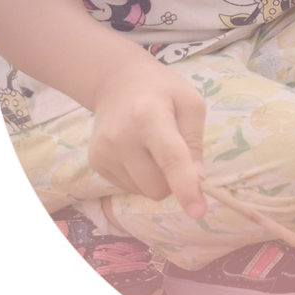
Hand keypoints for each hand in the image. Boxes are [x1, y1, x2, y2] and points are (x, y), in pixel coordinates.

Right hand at [88, 59, 207, 218]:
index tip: (199, 212)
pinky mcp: (96, 162)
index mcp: (149, 117)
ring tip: (153, 145)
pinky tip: (138, 151)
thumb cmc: (162, 90)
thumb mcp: (191, 104)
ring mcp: (103, 152)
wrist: (117, 81)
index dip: (186, 187)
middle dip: (173, 179)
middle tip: (174, 149)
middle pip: (157, 186)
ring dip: (157, 178)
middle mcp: (120, 138)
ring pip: (144, 191)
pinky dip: (141, 176)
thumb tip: (197, 181)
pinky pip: (130, 188)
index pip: (170, 159)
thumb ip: (195, 141)